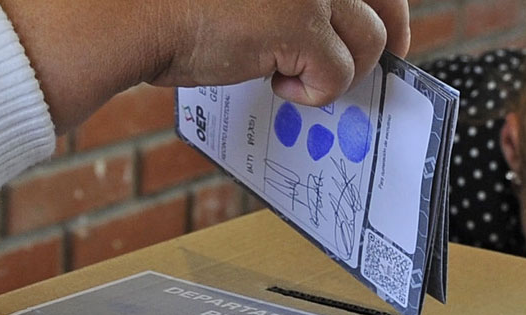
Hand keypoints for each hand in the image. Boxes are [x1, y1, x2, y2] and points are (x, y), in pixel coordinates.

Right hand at [150, 0, 410, 103]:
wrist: (136, 14)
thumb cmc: (177, 3)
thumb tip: (333, 29)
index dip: (383, 8)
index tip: (382, 30)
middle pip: (389, 0)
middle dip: (387, 40)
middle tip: (369, 67)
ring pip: (371, 42)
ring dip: (340, 72)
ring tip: (295, 77)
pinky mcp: (300, 25)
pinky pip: (338, 75)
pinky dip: (314, 93)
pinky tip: (277, 85)